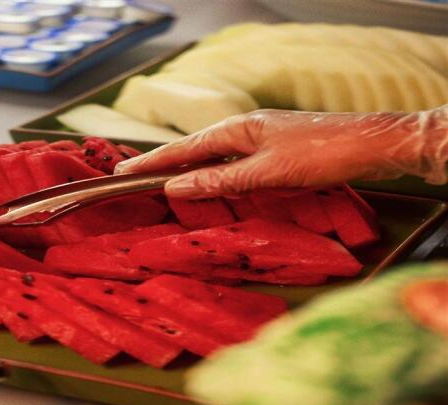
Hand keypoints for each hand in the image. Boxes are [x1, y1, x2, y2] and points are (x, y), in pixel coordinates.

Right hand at [114, 107, 446, 197]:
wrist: (370, 145)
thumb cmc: (319, 156)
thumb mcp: (264, 173)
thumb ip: (219, 180)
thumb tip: (176, 186)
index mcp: (236, 130)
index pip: (182, 149)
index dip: (151, 163)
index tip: (121, 173)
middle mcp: (243, 130)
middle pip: (192, 149)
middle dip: (162, 164)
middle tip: (131, 178)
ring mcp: (258, 138)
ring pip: (211, 156)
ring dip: (185, 168)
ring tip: (159, 180)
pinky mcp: (272, 150)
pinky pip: (230, 162)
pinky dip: (212, 173)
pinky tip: (209, 182)